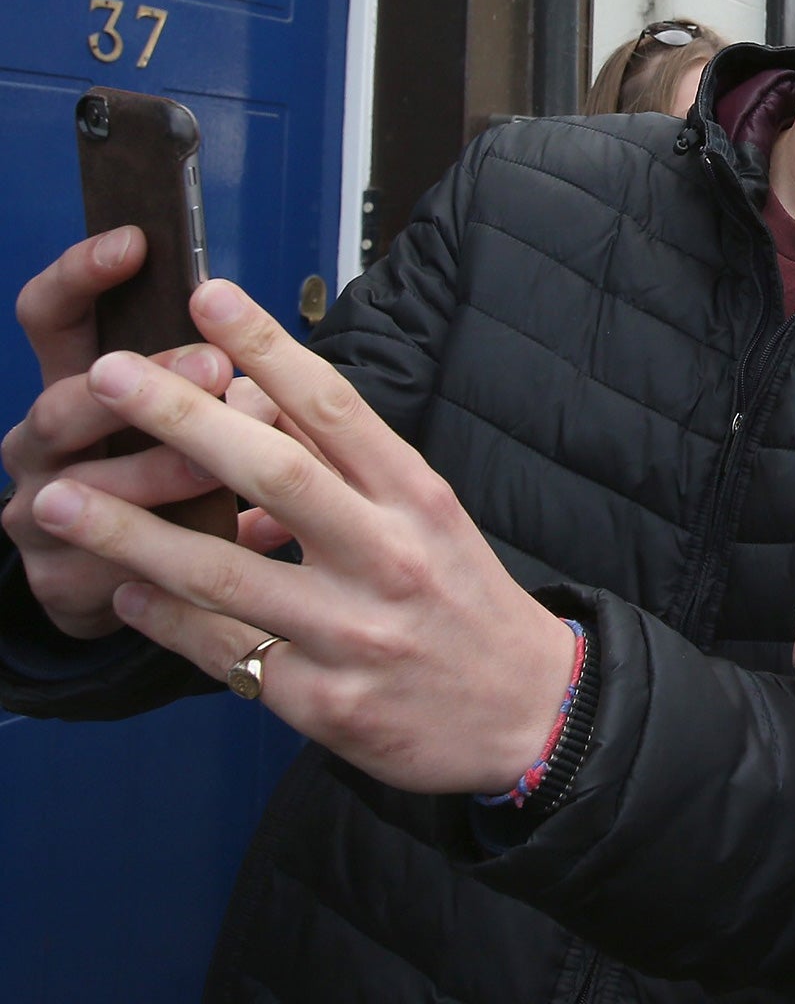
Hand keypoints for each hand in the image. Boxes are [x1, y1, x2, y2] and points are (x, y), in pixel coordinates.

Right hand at [2, 230, 238, 637]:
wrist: (140, 587)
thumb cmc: (179, 480)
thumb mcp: (199, 422)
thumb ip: (219, 386)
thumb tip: (266, 364)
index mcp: (74, 386)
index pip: (53, 315)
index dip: (82, 275)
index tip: (137, 242)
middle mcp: (39, 442)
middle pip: (61, 401)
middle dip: (145, 385)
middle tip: (214, 366)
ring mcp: (37, 513)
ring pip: (86, 490)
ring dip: (159, 474)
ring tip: (220, 467)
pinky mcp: (56, 582)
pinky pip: (104, 569)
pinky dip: (162, 558)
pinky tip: (207, 551)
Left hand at [22, 279, 575, 795]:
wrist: (526, 713)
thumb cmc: (466, 601)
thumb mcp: (430, 519)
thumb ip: (351, 468)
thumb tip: (259, 400)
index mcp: (417, 500)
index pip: (334, 408)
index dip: (267, 348)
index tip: (209, 297)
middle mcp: (387, 558)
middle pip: (273, 473)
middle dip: (181, 418)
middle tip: (108, 375)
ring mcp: (353, 633)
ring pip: (223, 574)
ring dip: (128, 533)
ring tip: (52, 501)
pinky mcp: (322, 702)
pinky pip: (224, 653)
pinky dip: (163, 620)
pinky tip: (121, 591)